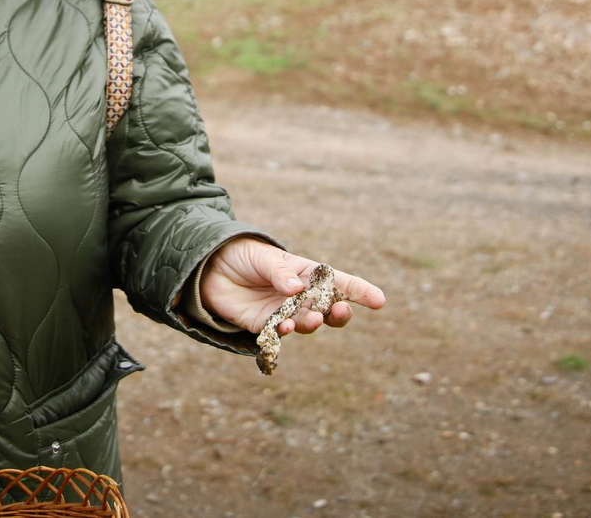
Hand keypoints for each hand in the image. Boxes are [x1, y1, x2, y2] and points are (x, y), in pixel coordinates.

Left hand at [199, 238, 385, 334]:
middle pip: (328, 309)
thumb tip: (296, 288)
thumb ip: (279, 272)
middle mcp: (301, 296)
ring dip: (313, 323)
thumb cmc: (243, 256)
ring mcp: (284, 312)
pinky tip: (286, 327)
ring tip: (312, 318)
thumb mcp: (263, 257)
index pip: (339, 282)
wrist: (211, 268)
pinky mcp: (265, 326)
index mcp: (307, 273)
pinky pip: (281, 333)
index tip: (380, 300)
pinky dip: (286, 332)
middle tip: (341, 311)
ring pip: (308, 323)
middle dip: (339, 312)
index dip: (361, 291)